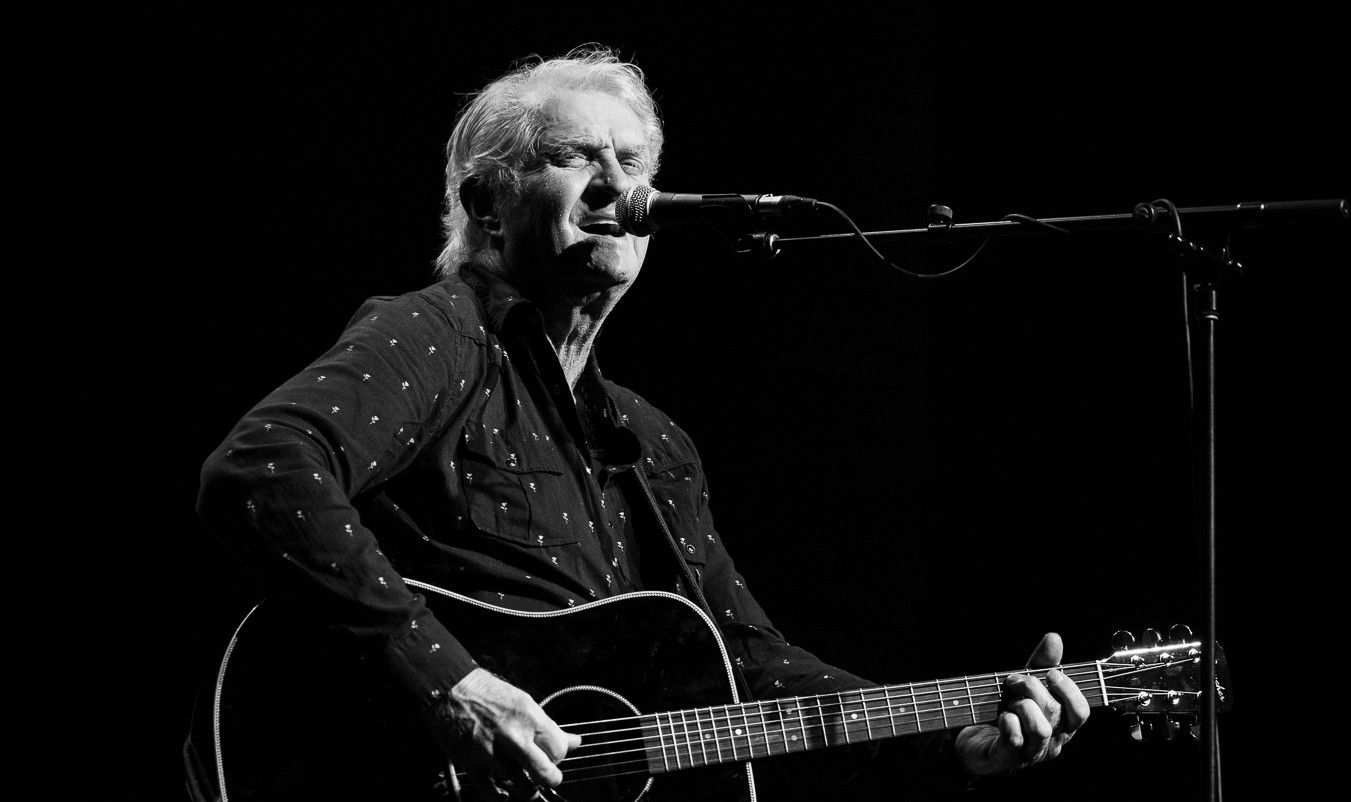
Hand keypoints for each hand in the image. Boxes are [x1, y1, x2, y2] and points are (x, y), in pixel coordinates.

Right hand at [424, 668, 581, 798]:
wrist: (448, 688)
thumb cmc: (485, 692)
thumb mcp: (523, 702)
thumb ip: (548, 726)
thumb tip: (575, 741)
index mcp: (529, 716)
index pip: (558, 750)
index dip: (558, 756)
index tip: (552, 756)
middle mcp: (512, 735)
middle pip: (545, 773)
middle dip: (550, 779)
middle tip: (548, 777)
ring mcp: (491, 752)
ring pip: (519, 785)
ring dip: (523, 786)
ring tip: (523, 781)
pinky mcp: (471, 763)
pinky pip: (490, 792)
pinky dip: (499, 797)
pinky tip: (503, 792)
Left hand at [955, 632, 1089, 775]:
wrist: (974, 740)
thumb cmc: (1007, 710)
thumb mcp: (1025, 684)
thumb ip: (1041, 663)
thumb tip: (1054, 638)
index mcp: (1061, 726)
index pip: (1081, 712)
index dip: (1069, 690)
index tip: (1050, 674)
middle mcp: (1051, 743)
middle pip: (1055, 712)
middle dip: (1032, 688)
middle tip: (1013, 681)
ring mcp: (1031, 753)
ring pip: (1040, 728)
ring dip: (1021, 706)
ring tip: (1008, 702)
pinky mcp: (1007, 758)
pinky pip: (1014, 739)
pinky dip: (1007, 721)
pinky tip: (1001, 717)